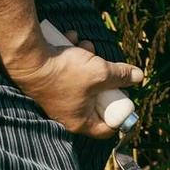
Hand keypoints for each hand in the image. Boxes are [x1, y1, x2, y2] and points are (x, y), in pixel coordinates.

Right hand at [6, 39, 144, 139]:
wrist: (29, 59)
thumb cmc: (64, 72)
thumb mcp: (100, 73)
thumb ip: (121, 76)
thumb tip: (139, 76)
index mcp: (79, 121)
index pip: (105, 128)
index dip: (119, 114)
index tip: (125, 98)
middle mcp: (66, 113)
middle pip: (96, 99)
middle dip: (103, 77)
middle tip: (107, 66)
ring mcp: (56, 97)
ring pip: (82, 79)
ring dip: (88, 59)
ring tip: (86, 46)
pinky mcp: (49, 82)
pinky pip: (67, 70)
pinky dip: (72, 54)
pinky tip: (71, 40)